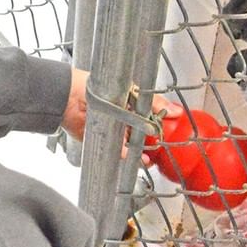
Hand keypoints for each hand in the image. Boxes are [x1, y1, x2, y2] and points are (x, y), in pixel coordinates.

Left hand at [63, 69, 180, 146]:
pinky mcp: (104, 141)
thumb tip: (175, 110)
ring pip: (132, 143)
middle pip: (142, 131)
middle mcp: (122, 116)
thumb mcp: (132, 92)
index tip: (173, 130)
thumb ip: (155, 103)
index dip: (161, 123)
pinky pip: (119, 152)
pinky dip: (129, 156)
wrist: (71, 98)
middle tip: (164, 146)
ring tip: (153, 156)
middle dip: (153, 140)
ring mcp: (113, 129)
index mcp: (130, 102)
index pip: (150, 115)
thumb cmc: (98, 88)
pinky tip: (139, 158)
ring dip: (142, 150)